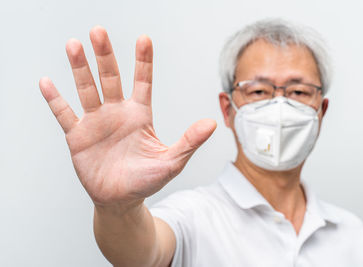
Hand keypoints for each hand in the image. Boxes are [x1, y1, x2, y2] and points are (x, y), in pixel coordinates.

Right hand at [39, 26, 215, 207]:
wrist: (120, 200)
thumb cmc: (147, 181)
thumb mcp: (171, 161)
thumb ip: (189, 142)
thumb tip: (212, 123)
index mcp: (139, 115)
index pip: (143, 82)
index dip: (143, 61)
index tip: (144, 39)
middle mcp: (117, 113)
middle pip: (110, 78)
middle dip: (105, 56)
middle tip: (99, 32)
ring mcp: (96, 122)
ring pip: (87, 89)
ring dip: (80, 69)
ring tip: (73, 45)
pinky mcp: (78, 136)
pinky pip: (64, 114)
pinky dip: (55, 100)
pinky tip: (47, 82)